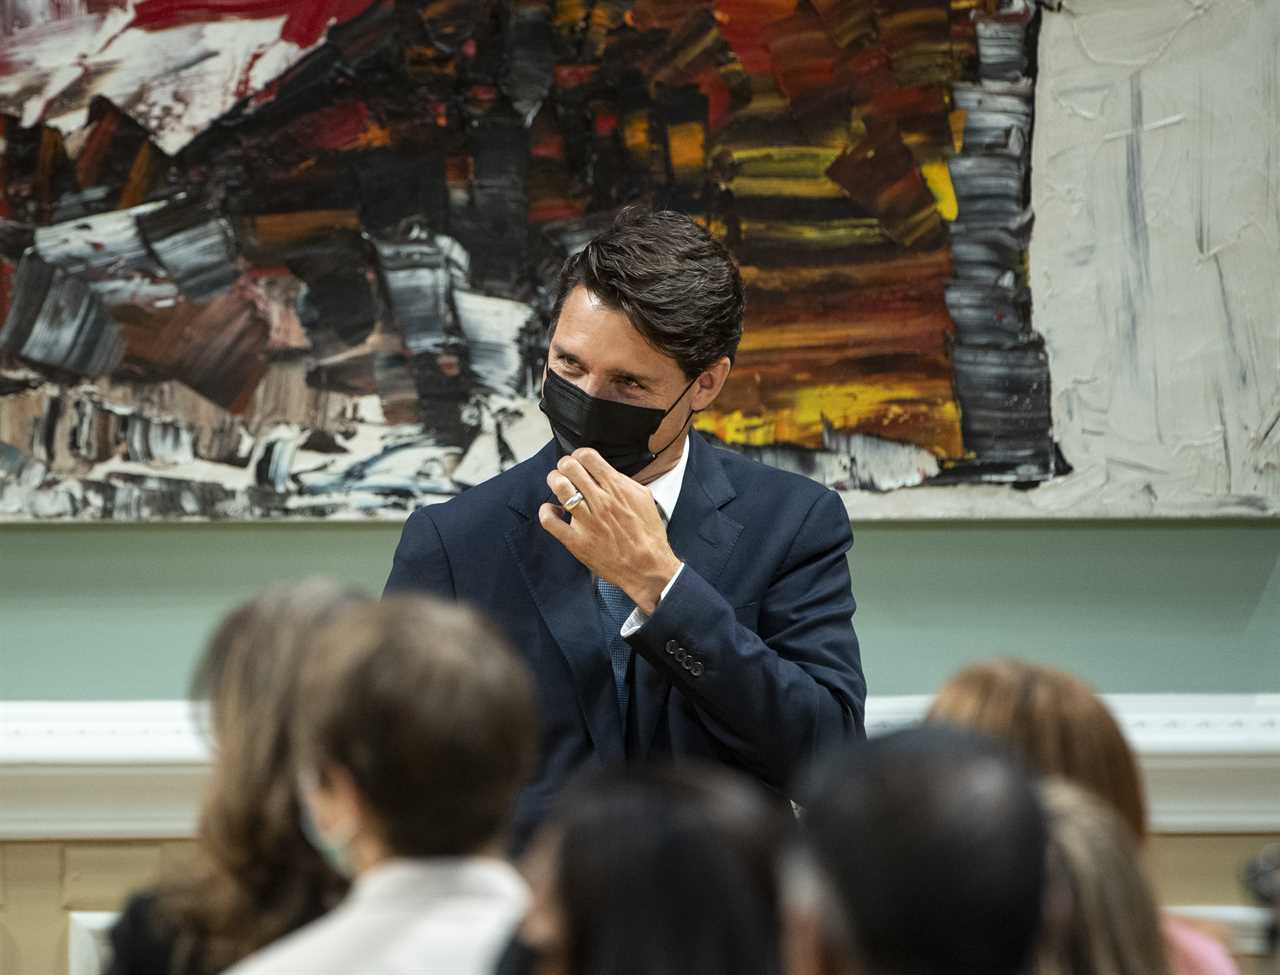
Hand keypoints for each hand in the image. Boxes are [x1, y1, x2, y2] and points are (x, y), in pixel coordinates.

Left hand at [539, 448, 682, 613]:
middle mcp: (600, 502)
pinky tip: (552, 510)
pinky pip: (550, 521)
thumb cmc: (648, 535)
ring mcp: (587, 522)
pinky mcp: (576, 541)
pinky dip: (546, 512)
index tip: (579, 460)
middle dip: (564, 465)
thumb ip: (624, 482)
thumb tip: (606, 472)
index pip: (588, 457)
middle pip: (570, 467)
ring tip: (558, 484)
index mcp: (617, 489)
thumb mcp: (644, 498)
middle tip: (565, 471)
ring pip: (559, 488)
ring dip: (555, 481)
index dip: (579, 454)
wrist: (647, 567)